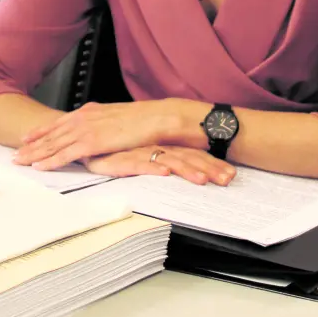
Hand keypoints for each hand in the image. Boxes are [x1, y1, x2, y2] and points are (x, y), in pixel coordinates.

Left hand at [13, 101, 176, 169]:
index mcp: (89, 111)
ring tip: (19, 161)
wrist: (155, 117)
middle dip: (31, 145)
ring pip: (53, 144)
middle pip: (51, 134)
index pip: (59, 122)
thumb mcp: (117, 117)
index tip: (27, 138)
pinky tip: (39, 166)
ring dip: (34, 153)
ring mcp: (85, 130)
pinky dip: (50, 161)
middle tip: (15, 153)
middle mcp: (83, 118)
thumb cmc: (142, 119)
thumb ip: (102, 123)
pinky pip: (65, 154)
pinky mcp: (91, 142)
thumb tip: (98, 129)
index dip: (41, 131)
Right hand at [85, 146, 235, 185]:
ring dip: (186, 170)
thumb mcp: (145, 153)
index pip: (193, 154)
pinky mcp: (120, 157)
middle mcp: (155, 146)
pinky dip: (151, 167)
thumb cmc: (115, 148)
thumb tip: (188, 170)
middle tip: (227, 179)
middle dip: (209, 168)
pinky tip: (164, 172)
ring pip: (168, 160)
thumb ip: (167, 158)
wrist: (86, 137)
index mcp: (164, 145)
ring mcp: (139, 150)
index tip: (231, 175)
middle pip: (187, 157)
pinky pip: (138, 163)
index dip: (212, 164)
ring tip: (202, 180)